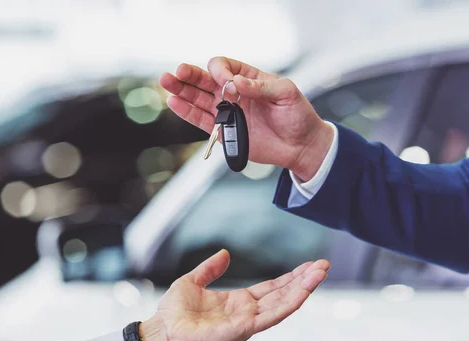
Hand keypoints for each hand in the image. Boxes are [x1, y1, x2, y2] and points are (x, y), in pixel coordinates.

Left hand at [135, 250, 329, 340]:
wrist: (160, 334)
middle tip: (323, 266)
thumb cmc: (172, 314)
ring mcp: (247, 322)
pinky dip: (289, 303)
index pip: (271, 288)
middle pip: (282, 294)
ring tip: (320, 274)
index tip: (307, 266)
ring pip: (282, 304)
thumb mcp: (192, 281)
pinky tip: (303, 292)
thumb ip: (210, 268)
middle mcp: (247, 313)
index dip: (290, 277)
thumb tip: (224, 253)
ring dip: (303, 289)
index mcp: (238, 302)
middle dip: (304, 280)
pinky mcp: (243, 329)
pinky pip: (271, 316)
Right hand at [160, 57, 334, 180]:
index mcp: (249, 78)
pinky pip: (202, 120)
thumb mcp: (287, 93)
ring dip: (182, 91)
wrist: (301, 145)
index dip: (222, 71)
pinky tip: (175, 102)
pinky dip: (188, 112)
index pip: (225, 67)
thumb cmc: (298, 115)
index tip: (228, 82)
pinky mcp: (225, 131)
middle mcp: (234, 93)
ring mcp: (228, 112)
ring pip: (199, 98)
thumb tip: (236, 82)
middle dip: (190, 75)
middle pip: (205, 80)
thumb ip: (261, 86)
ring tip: (167, 82)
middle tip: (178, 72)